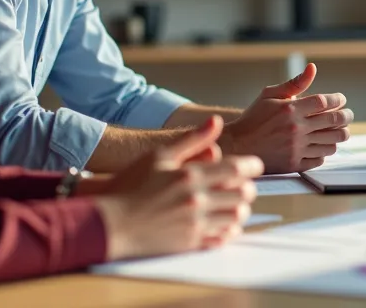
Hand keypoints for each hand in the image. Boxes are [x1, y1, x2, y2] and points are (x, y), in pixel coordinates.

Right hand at [94, 115, 262, 260]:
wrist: (110, 223)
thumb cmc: (130, 186)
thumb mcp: (159, 155)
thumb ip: (191, 139)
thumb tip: (216, 121)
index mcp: (191, 176)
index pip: (236, 169)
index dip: (252, 166)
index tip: (255, 165)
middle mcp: (197, 200)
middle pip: (242, 194)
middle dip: (248, 188)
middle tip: (243, 185)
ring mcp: (195, 224)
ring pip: (236, 217)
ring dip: (241, 209)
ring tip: (235, 205)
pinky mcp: (190, 243)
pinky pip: (222, 238)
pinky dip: (229, 230)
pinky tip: (224, 224)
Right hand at [219, 63, 353, 173]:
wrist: (238, 144)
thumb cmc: (254, 117)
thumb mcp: (270, 94)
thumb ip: (295, 83)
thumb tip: (313, 68)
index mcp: (290, 109)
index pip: (324, 102)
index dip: (338, 100)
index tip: (341, 100)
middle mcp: (295, 128)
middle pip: (334, 122)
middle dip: (347, 117)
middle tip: (348, 115)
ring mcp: (296, 148)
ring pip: (331, 143)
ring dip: (339, 136)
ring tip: (339, 131)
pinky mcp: (294, 164)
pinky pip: (320, 159)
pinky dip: (325, 152)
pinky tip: (323, 146)